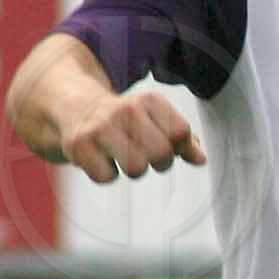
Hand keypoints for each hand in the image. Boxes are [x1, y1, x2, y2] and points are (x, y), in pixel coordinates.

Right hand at [60, 87, 204, 182]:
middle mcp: (126, 110)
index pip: (180, 133)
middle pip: (161, 152)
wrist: (77, 106)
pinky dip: (106, 174)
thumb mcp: (155, 118)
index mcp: (150, 101)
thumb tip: (201, 159)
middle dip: (158, 162)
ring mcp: (102, 127)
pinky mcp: (79, 145)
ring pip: (136, 168)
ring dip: (133, 169)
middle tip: (145, 154)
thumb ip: (182, 138)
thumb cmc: (124, 119)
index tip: (165, 144)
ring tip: (122, 156)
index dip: (178, 147)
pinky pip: (106, 177)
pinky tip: (101, 158)